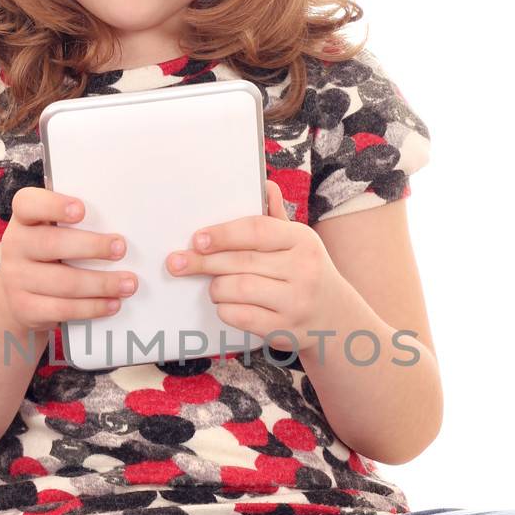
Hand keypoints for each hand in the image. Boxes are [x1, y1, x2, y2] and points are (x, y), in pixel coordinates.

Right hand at [0, 188, 135, 329]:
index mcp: (23, 219)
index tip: (82, 210)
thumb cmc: (49, 255)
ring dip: (101, 283)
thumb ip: (78, 226)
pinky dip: (92, 307)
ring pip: (63, 282)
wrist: (21, 295)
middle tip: (120, 248)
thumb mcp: (54, 233)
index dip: (53, 205)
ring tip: (128, 284)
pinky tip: (112, 303)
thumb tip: (119, 235)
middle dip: (92, 247)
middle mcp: (15, 245)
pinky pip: (63, 309)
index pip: (28, 204)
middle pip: (52, 243)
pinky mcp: (24, 308)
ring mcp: (16, 278)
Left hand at [165, 179, 348, 351]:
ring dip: (216, 288)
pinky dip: (225, 310)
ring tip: (214, 287)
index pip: (257, 230)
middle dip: (204, 262)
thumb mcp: (299, 243)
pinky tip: (226, 305)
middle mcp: (303, 270)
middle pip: (241, 261)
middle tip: (177, 262)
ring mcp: (296, 301)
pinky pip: (241, 316)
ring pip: (238, 289)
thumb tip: (264, 185)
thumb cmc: (306, 273)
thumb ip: (276, 218)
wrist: (336, 318)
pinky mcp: (285, 329)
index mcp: (303, 240)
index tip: (197, 239)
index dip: (223, 234)